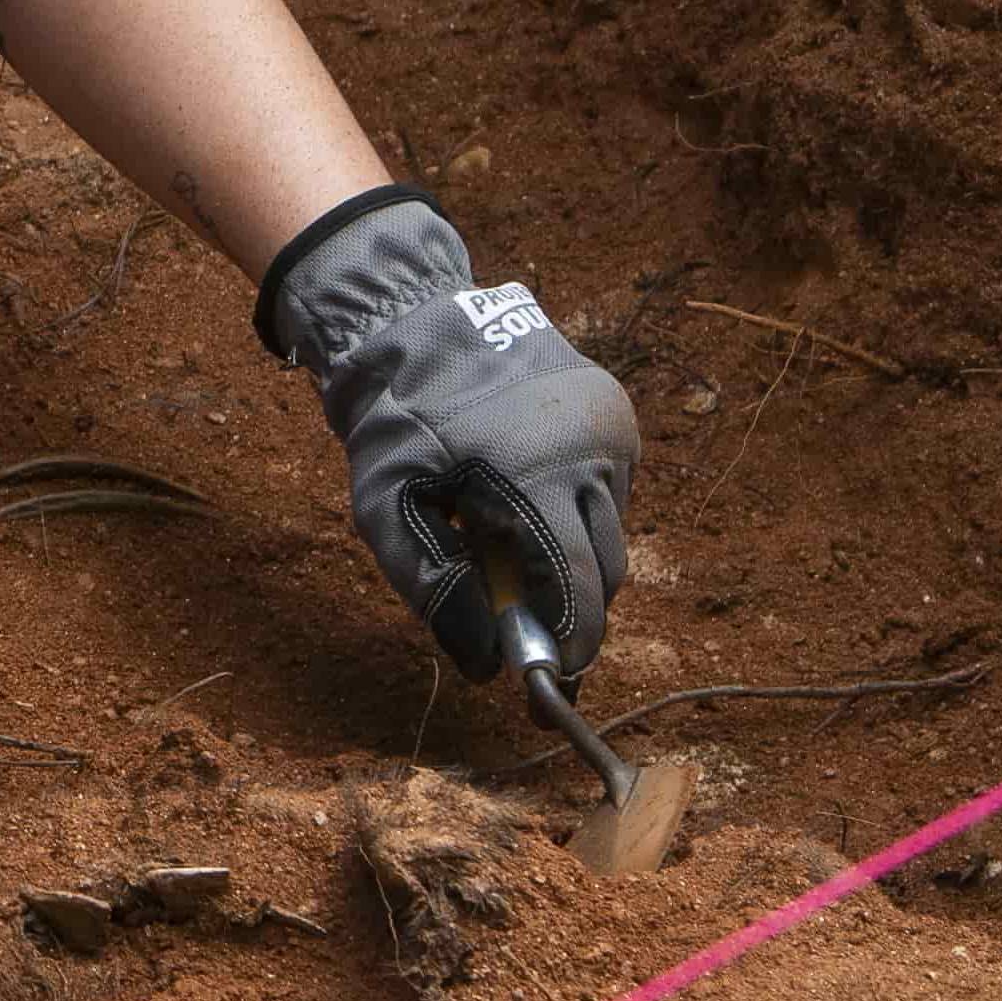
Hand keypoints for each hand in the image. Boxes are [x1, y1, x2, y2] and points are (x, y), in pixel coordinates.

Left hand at [262, 189, 639, 679]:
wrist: (416, 322)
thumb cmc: (395, 420)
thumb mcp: (386, 506)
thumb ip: (432, 585)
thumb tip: (482, 662)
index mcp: (540, 476)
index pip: (581, 586)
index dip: (574, 641)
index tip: (556, 678)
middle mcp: (592, 452)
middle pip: (607, 567)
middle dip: (574, 606)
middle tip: (528, 629)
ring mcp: (612, 429)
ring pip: (610, 528)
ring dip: (570, 551)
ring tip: (502, 536)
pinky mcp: (616, 413)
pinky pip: (608, 488)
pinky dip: (574, 507)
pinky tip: (519, 491)